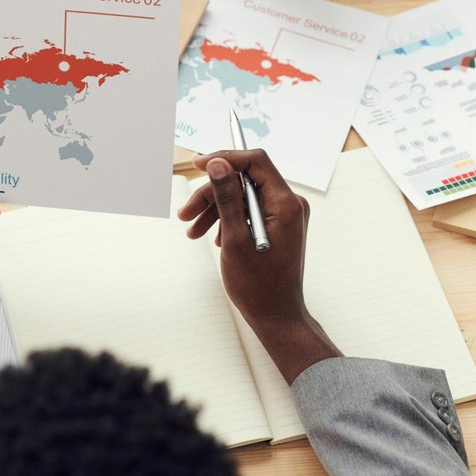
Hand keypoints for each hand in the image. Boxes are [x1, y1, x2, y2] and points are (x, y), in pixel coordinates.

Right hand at [178, 149, 339, 382]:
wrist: (276, 316)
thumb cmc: (259, 286)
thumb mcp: (235, 238)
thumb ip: (227, 197)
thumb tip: (218, 164)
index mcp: (286, 203)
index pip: (255, 162)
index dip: (225, 158)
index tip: (199, 164)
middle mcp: (290, 205)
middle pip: (245, 181)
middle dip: (213, 193)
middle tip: (186, 213)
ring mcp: (285, 216)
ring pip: (243, 197)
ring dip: (215, 210)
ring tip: (192, 231)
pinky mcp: (277, 227)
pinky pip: (249, 212)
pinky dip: (227, 221)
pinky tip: (213, 239)